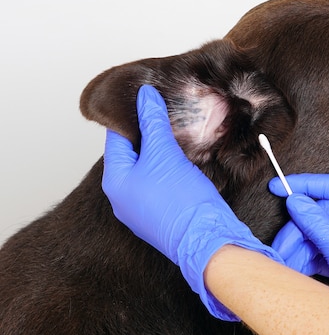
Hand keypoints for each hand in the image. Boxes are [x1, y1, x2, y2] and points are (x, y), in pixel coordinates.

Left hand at [102, 84, 282, 320]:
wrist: (207, 238)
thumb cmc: (181, 200)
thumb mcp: (164, 154)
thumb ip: (153, 123)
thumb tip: (145, 95)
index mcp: (115, 181)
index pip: (117, 138)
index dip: (132, 116)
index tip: (147, 99)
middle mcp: (122, 198)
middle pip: (132, 154)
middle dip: (148, 134)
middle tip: (165, 113)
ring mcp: (141, 209)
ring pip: (147, 170)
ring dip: (161, 152)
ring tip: (177, 134)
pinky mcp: (161, 216)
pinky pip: (159, 185)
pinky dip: (168, 170)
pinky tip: (184, 161)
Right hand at [270, 174, 328, 334]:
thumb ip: (319, 225)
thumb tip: (295, 201)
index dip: (308, 185)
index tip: (280, 186)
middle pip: (325, 214)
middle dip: (300, 229)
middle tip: (280, 246)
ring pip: (320, 234)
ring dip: (299, 247)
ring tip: (284, 263)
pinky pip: (323, 252)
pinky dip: (306, 260)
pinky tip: (293, 269)